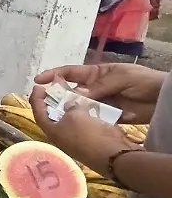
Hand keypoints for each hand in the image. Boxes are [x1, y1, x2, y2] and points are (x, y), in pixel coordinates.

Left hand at [30, 87, 133, 169]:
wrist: (114, 155)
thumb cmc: (88, 135)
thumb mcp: (75, 116)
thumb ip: (70, 106)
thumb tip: (70, 104)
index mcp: (52, 131)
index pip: (38, 113)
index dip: (36, 99)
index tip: (38, 86)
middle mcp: (62, 135)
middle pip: (54, 115)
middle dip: (54, 101)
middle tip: (57, 87)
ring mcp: (78, 138)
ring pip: (72, 118)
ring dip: (73, 105)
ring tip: (75, 92)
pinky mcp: (92, 137)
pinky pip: (86, 121)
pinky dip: (87, 111)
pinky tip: (90, 102)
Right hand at [34, 63, 164, 123]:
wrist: (162, 98)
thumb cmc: (143, 81)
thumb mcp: (121, 77)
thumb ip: (99, 87)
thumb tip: (76, 95)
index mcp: (97, 74)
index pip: (71, 73)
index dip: (54, 75)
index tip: (38, 81)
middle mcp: (96, 88)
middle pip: (71, 91)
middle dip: (57, 96)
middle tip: (44, 103)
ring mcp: (102, 103)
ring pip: (80, 106)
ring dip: (70, 110)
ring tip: (56, 116)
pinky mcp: (108, 116)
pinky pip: (92, 118)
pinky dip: (85, 121)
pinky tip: (75, 125)